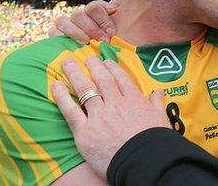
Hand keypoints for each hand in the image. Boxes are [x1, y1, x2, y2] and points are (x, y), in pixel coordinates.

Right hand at [49, 0, 122, 42]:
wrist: (114, 56)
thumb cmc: (121, 42)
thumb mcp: (125, 25)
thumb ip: (121, 11)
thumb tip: (114, 5)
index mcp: (97, 11)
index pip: (94, 7)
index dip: (103, 19)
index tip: (112, 33)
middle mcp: (81, 17)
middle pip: (79, 14)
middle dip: (91, 28)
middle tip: (103, 41)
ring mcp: (68, 26)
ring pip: (62, 21)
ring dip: (75, 32)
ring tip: (87, 43)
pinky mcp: (59, 38)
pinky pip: (53, 33)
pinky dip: (59, 38)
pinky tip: (73, 46)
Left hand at [52, 56, 170, 178]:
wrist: (143, 161)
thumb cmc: (155, 141)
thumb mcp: (161, 119)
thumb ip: (157, 103)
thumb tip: (158, 92)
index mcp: (134, 100)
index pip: (121, 79)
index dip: (112, 68)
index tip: (106, 61)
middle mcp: (115, 104)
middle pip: (102, 80)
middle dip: (93, 66)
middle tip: (87, 57)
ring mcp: (99, 116)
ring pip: (85, 89)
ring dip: (75, 74)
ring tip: (68, 63)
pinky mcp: (85, 131)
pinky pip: (70, 110)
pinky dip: (62, 97)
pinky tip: (56, 85)